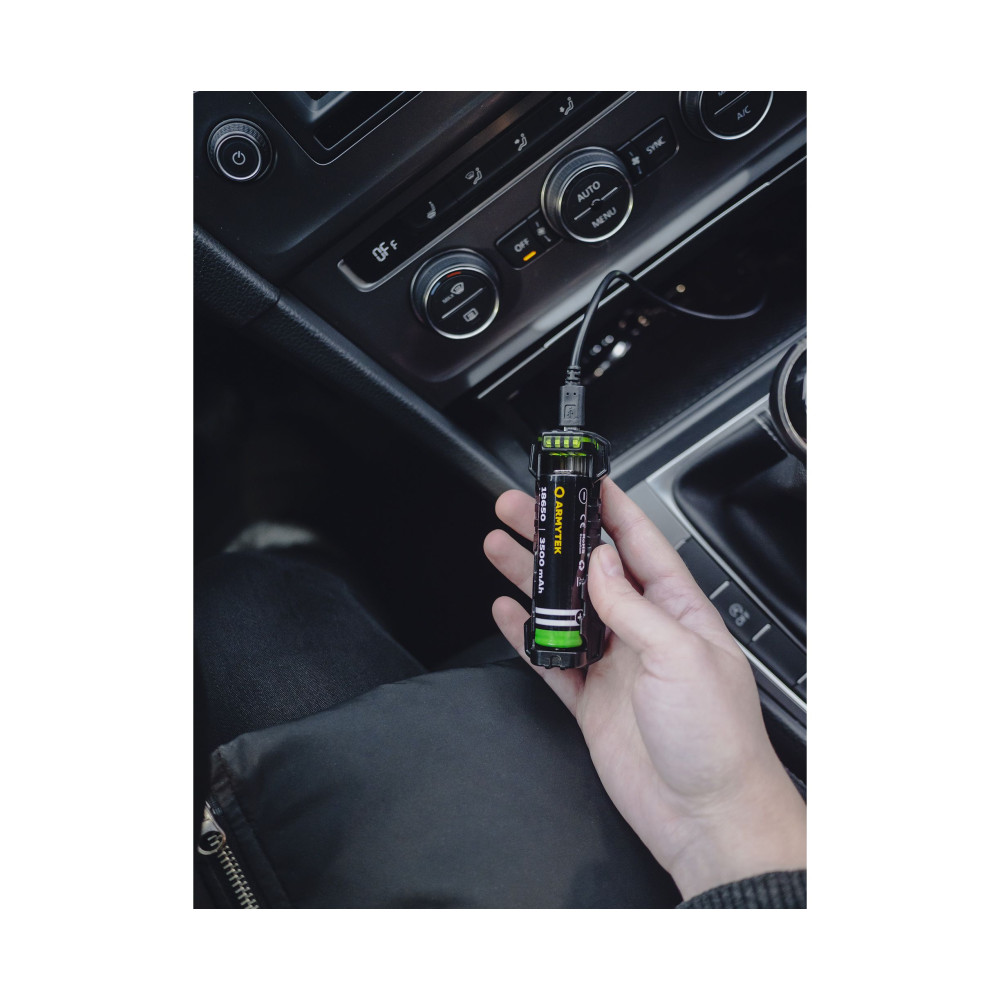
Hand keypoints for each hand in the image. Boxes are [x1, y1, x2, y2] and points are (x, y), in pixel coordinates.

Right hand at [484, 478, 805, 898]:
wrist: (706, 817)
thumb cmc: (717, 739)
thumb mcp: (680, 655)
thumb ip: (633, 605)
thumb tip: (600, 563)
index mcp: (678, 611)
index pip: (639, 545)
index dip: (610, 510)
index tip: (582, 483)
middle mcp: (644, 632)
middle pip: (589, 571)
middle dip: (554, 538)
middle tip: (518, 509)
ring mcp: (614, 666)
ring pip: (563, 610)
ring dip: (532, 579)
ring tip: (499, 547)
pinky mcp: (590, 701)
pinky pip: (550, 659)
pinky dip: (526, 637)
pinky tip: (507, 614)